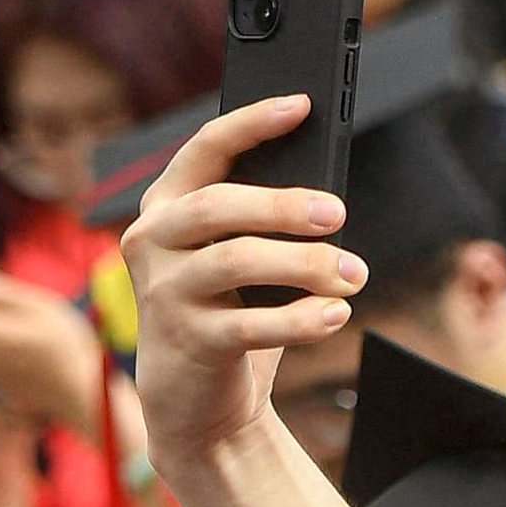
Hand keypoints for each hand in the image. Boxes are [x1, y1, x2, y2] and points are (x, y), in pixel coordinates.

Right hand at [121, 94, 364, 478]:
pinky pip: (249, 324)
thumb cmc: (229, 311)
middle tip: (339, 214)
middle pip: (219, 205)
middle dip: (285, 205)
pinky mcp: (187, 341)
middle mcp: (153, 241)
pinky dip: (300, 319)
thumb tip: (326, 195)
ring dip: (305, 264)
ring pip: (236, 261)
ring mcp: (163, 292)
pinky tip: (335, 315)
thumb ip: (261, 220)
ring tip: (352, 275)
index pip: (206, 148)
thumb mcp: (239, 255)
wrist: (197, 401)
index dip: (252, 122)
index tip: (301, 105)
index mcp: (167, 205)